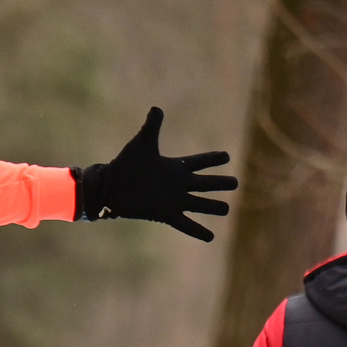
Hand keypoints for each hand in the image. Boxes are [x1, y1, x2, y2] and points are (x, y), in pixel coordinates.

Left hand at [74, 107, 234, 241]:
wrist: (111, 187)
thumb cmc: (125, 164)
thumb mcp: (142, 143)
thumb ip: (152, 126)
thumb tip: (156, 108)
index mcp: (174, 167)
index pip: (199, 162)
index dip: (213, 159)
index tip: (226, 156)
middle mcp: (177, 184)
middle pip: (205, 184)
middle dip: (220, 183)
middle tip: (235, 183)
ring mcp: (173, 200)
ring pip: (200, 204)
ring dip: (214, 207)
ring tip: (227, 209)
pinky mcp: (166, 214)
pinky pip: (186, 224)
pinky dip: (198, 231)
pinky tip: (211, 237)